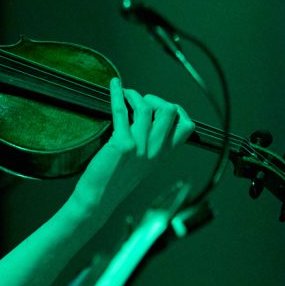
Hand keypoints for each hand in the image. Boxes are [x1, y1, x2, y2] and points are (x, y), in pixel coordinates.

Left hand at [70, 78, 194, 217]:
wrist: (97, 200)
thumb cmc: (114, 181)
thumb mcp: (141, 164)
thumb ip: (149, 147)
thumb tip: (145, 122)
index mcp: (162, 155)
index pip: (186, 127)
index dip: (177, 110)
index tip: (160, 107)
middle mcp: (155, 150)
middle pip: (170, 112)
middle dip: (155, 98)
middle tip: (139, 101)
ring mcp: (140, 147)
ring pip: (148, 108)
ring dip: (134, 94)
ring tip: (124, 94)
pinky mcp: (121, 145)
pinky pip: (122, 111)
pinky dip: (117, 94)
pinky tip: (113, 85)